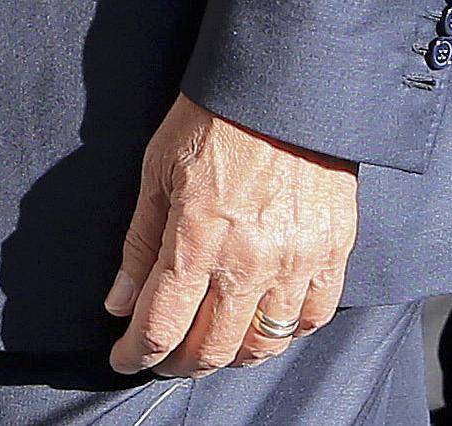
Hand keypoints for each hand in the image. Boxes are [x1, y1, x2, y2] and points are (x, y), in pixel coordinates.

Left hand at [106, 96, 356, 375]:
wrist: (283, 88)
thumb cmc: (212, 121)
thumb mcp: (156, 171)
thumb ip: (139, 243)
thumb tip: (119, 303)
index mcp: (199, 237)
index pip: (162, 324)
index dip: (137, 352)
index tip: (123, 357)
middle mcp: (250, 261)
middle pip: (211, 348)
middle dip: (177, 363)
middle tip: (160, 358)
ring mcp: (296, 262)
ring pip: (262, 345)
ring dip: (228, 356)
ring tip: (206, 346)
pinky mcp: (332, 255)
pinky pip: (310, 320)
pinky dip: (282, 335)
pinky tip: (259, 326)